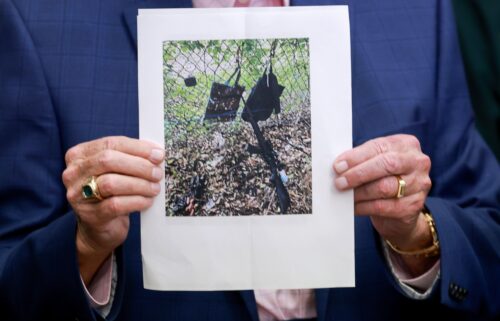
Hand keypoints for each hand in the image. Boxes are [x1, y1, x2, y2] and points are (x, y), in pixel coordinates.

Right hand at [62, 136, 164, 283]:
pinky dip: (136, 201)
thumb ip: (129, 157)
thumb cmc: (110, 193)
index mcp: (79, 155)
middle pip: (108, 160)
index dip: (137, 147)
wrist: (99, 228)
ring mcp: (78, 195)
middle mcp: (73, 173)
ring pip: (111, 183)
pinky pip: (116, 204)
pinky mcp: (90, 215)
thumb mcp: (115, 171)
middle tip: (157, 173)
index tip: (158, 154)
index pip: (110, 143)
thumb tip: (156, 152)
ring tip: (155, 188)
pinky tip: (148, 201)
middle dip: (139, 165)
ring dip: (140, 184)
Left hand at [333, 134, 434, 274]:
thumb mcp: (375, 162)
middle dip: (359, 174)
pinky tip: (354, 207)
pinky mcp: (414, 205)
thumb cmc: (384, 178)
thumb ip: (361, 160)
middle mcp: (417, 162)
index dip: (356, 157)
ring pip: (385, 187)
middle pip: (386, 164)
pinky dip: (364, 207)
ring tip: (345, 195)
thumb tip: (339, 166)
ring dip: (359, 192)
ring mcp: (419, 184)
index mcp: (406, 144)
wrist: (401, 207)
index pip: (379, 147)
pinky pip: (384, 206)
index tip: (338, 166)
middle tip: (339, 182)